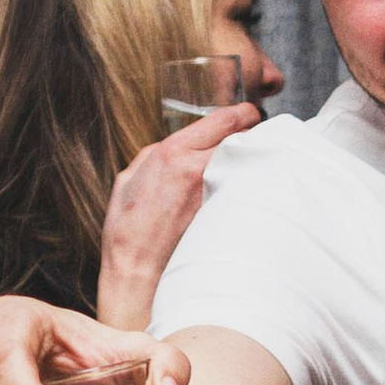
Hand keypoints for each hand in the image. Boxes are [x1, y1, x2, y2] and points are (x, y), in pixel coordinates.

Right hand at [95, 103, 256, 331]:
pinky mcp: (225, 216)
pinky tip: (246, 193)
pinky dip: (250, 187)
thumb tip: (177, 149)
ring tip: (252, 165)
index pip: (224, 119)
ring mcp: (216, 193)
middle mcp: (198, 168)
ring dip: (252, 161)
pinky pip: (246, 191)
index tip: (250, 114)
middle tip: (256, 137)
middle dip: (252, 134)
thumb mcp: (130, 178)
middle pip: (244, 137)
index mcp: (173, 153)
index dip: (244, 113)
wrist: (137, 270)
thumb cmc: (128, 229)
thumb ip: (156, 155)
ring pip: (249, 163)